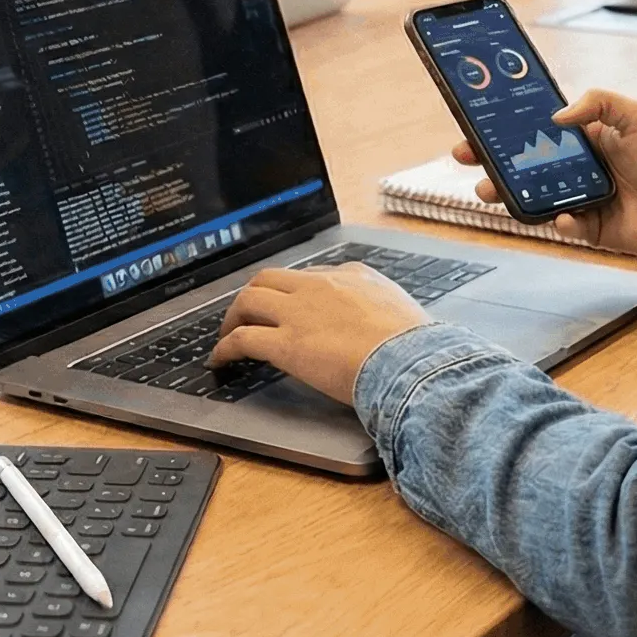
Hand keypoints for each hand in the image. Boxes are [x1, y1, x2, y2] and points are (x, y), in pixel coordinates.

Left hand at [211, 262, 430, 403]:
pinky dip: (224, 348)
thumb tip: (384, 327)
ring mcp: (299, 312)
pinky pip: (242, 339)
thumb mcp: (402, 311)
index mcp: (351, 275)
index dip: (292, 292)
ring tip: (227, 334)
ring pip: (248, 300)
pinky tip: (220, 359)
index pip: (309, 276)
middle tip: (246, 315)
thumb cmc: (416, 345)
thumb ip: (383, 311)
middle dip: (253, 296)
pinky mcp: (285, 343)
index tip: (288, 305)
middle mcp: (319, 286)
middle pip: (269, 279)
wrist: (410, 360)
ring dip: (233, 317)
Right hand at [456, 89, 636, 260]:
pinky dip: (560, 221)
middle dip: (489, 161)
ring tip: (490, 191)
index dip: (504, 128)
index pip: (534, 130)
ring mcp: (578, 197)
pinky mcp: (588, 227)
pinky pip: (563, 224)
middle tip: (466, 158)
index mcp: (581, 138)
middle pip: (522, 164)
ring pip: (532, 196)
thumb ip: (598, 102)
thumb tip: (558, 114)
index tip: (476, 124)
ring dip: (507, 193)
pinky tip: (565, 215)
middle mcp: (574, 167)